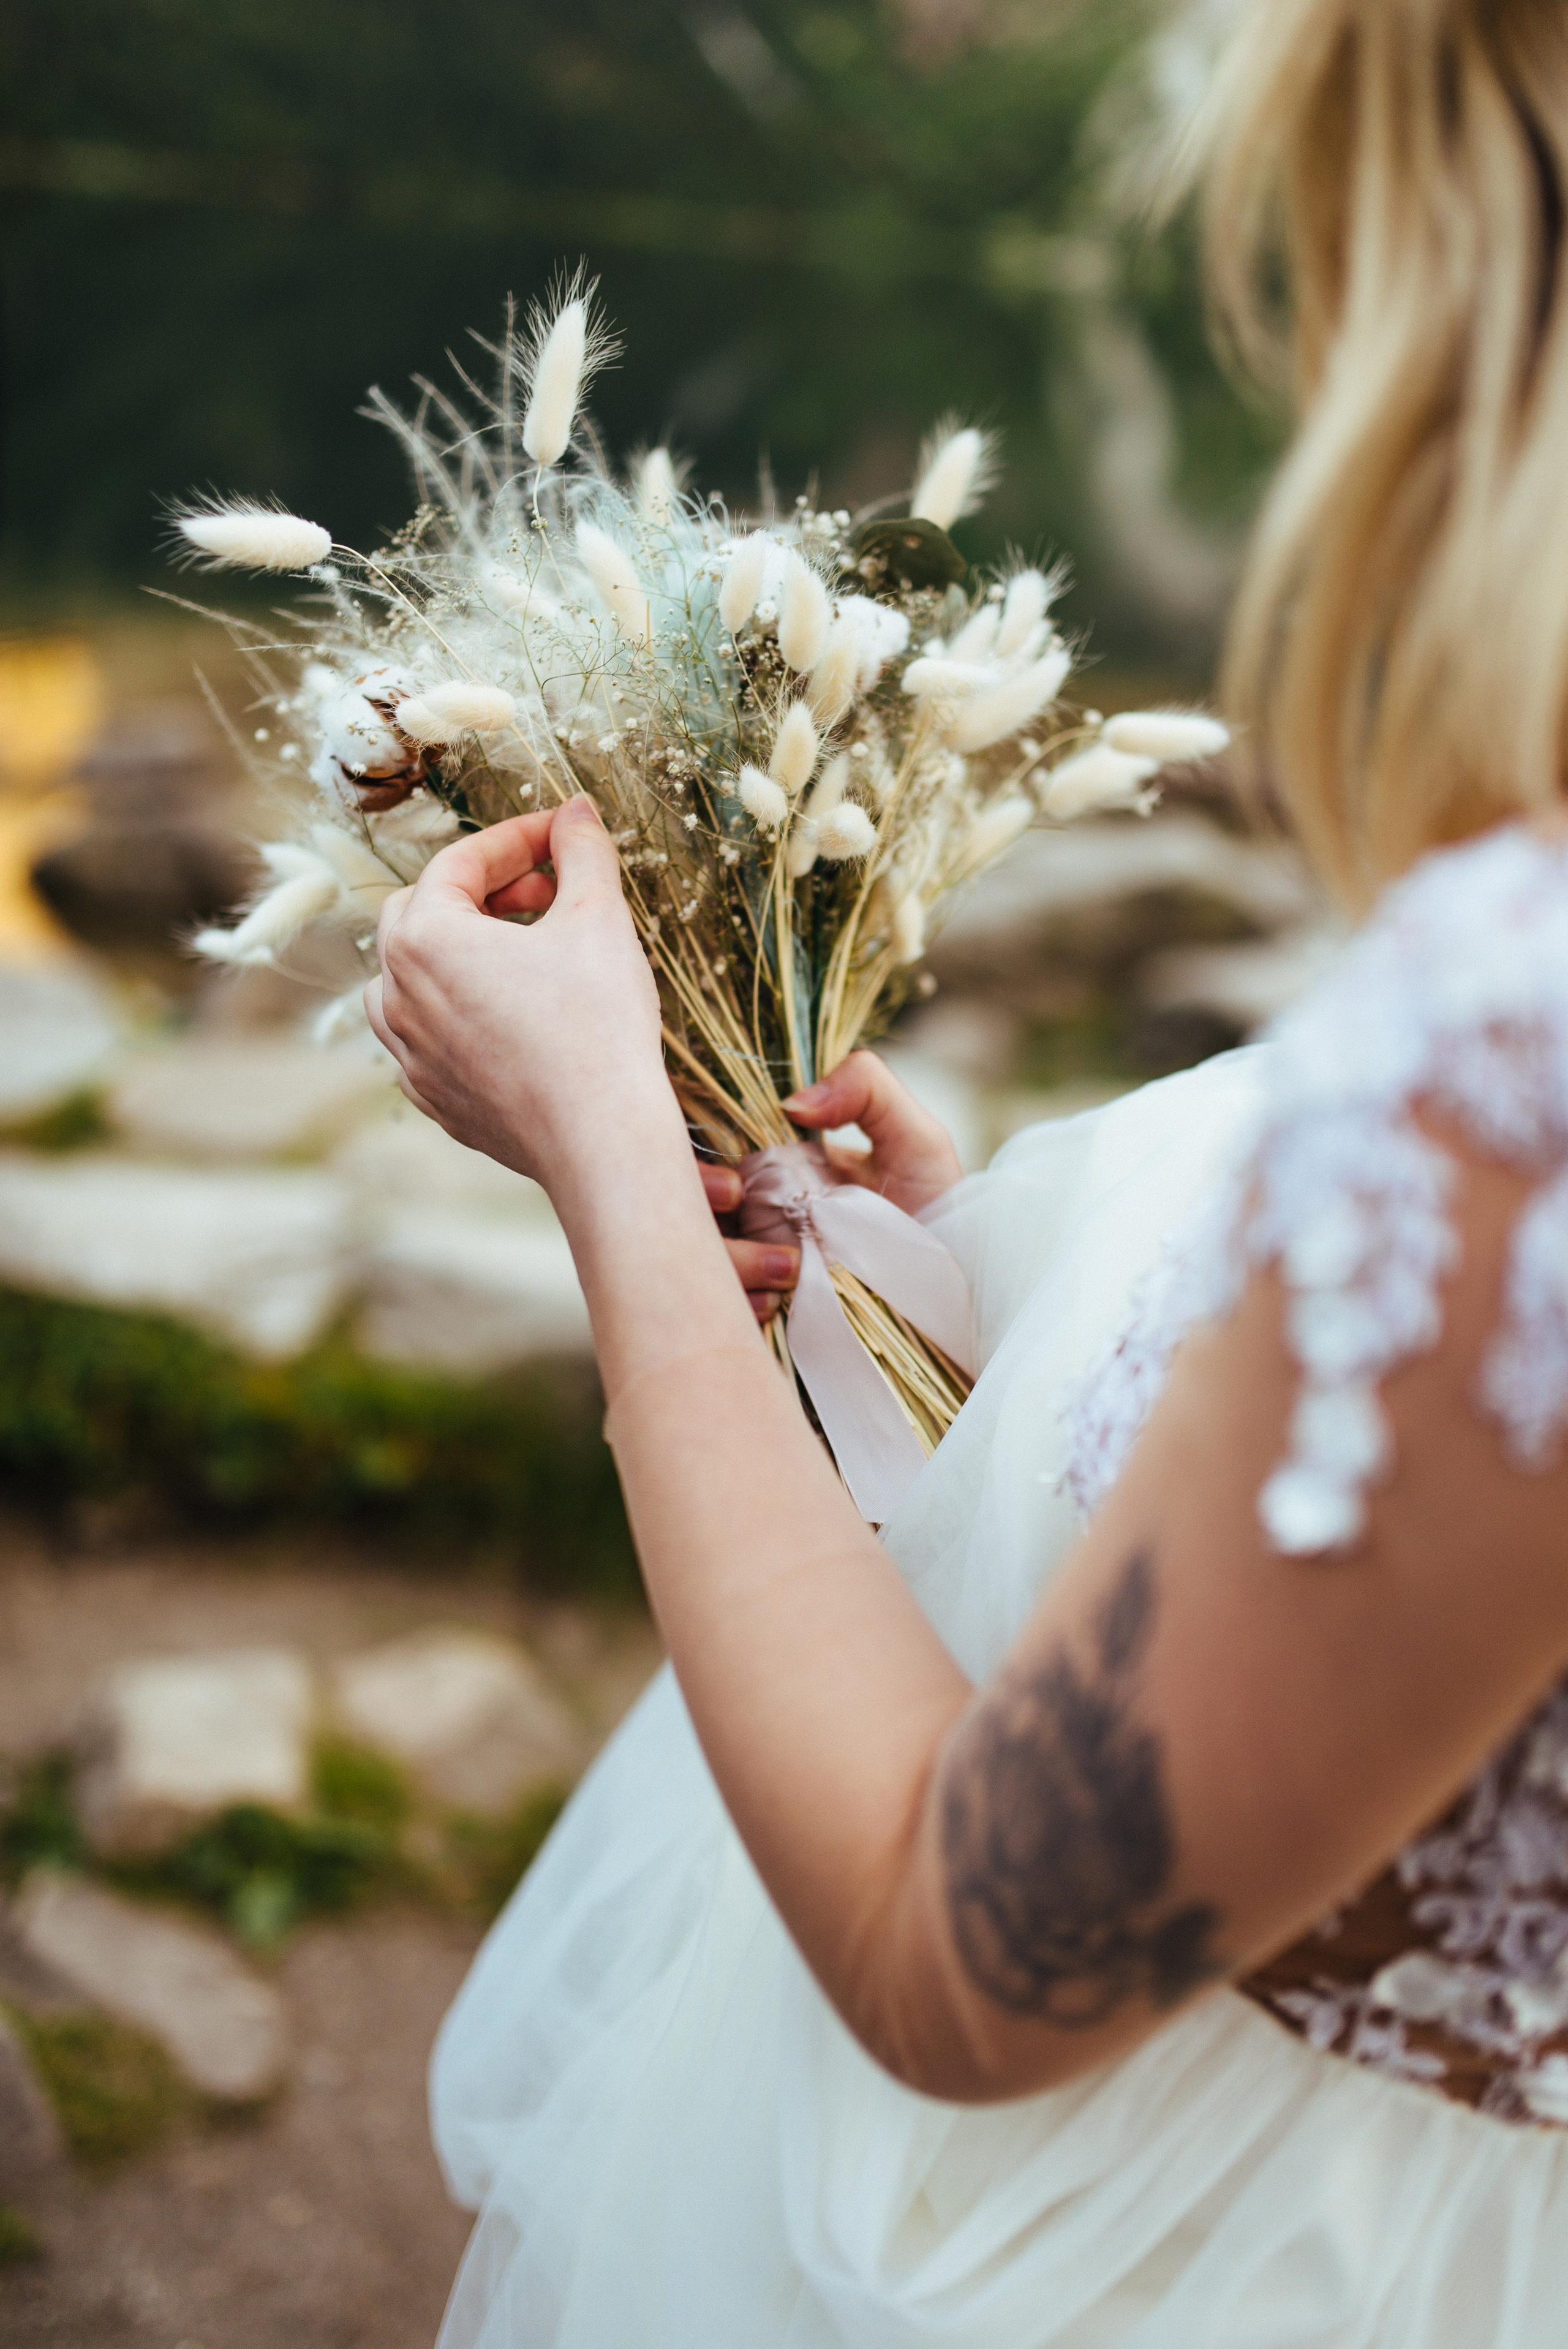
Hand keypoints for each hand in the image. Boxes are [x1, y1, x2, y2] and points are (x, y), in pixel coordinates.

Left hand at [364, 801, 681, 1191]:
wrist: (600, 1138)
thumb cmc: (596, 1024)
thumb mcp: (598, 919)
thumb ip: (581, 852)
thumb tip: (577, 811)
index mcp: (423, 938)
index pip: (458, 862)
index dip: (516, 838)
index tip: (564, 835)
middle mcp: (396, 994)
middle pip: (422, 913)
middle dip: (484, 891)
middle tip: (547, 892)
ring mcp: (409, 1053)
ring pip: (406, 978)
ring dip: (455, 952)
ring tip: (515, 951)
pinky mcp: (433, 1098)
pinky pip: (425, 1038)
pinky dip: (455, 1012)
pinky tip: (506, 1015)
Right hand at [698, 1051, 963, 1321]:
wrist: (955, 1297)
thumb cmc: (938, 1212)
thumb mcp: (917, 1140)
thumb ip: (867, 1089)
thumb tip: (793, 1103)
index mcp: (781, 1165)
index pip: (716, 1151)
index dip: (700, 1163)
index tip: (729, 1182)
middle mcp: (760, 1212)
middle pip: (690, 1203)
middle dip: (699, 1206)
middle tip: (736, 1206)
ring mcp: (759, 1263)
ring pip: (702, 1257)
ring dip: (731, 1261)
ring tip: (788, 1270)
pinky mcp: (767, 1309)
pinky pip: (727, 1307)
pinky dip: (743, 1303)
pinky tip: (778, 1303)